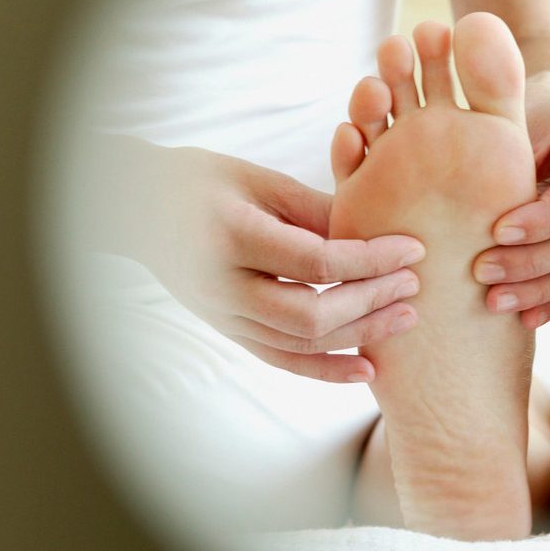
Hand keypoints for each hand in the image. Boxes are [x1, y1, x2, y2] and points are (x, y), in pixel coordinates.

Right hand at [96, 139, 425, 382]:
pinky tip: (368, 369)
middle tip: (415, 285)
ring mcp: (223, 317)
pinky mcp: (228, 332)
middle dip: (372, 302)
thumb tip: (378, 232)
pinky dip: (326, 369)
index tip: (413, 248)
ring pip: (301, 344)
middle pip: (314, 314)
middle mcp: (225, 288)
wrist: (134, 211)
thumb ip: (316, 209)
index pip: (318, 262)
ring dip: (360, 336)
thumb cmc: (200, 182)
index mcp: (233, 238)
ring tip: (406, 319)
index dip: (372, 260)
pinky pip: (282, 360)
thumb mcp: (258, 180)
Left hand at [472, 74, 549, 327]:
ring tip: (493, 302)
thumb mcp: (511, 110)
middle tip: (481, 272)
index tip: (498, 231)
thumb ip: (501, 143)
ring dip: (539, 288)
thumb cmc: (520, 108)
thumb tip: (465, 186)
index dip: (541, 217)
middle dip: (533, 260)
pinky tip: (524, 320)